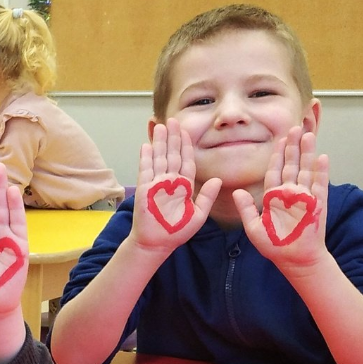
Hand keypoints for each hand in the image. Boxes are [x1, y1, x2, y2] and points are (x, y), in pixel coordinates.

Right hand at [131, 120, 219, 255]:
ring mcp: (156, 184)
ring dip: (160, 142)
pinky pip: (145, 170)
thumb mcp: (199, 214)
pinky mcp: (144, 189)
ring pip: (159, 158)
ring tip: (161, 126)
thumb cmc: (177, 231)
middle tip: (173, 120)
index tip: (186, 131)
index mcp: (184, 186)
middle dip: (173, 138)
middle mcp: (170, 181)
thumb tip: (218, 180)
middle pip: (172, 155)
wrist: (157, 243)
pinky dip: (146, 157)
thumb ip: (207, 196)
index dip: (186, 146)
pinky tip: (147, 145)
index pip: (186, 161)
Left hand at [233, 126, 330, 271]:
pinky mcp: (318, 204)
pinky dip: (321, 171)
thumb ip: (246, 209)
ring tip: (308, 134)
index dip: (276, 155)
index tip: (279, 139)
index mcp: (274, 197)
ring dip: (307, 152)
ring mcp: (305, 197)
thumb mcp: (254, 228)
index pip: (275, 171)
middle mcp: (290, 193)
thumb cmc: (275, 245)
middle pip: (291, 165)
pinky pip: (319, 185)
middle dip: (293, 146)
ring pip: (306, 169)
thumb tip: (236, 192)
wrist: (295, 259)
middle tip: (294, 127)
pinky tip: (322, 156)